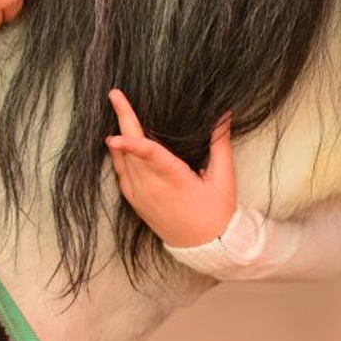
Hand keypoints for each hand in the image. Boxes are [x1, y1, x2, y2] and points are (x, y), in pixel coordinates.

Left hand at [105, 89, 235, 247]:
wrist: (205, 245)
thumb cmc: (217, 211)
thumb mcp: (224, 177)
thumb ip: (220, 143)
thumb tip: (225, 114)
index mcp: (173, 180)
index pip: (149, 156)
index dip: (132, 143)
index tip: (115, 132)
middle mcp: (151, 187)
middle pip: (130, 150)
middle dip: (122, 120)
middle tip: (115, 95)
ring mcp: (140, 195)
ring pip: (122, 161)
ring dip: (119, 134)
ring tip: (117, 109)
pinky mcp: (136, 202)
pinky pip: (121, 174)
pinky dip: (118, 155)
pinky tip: (117, 142)